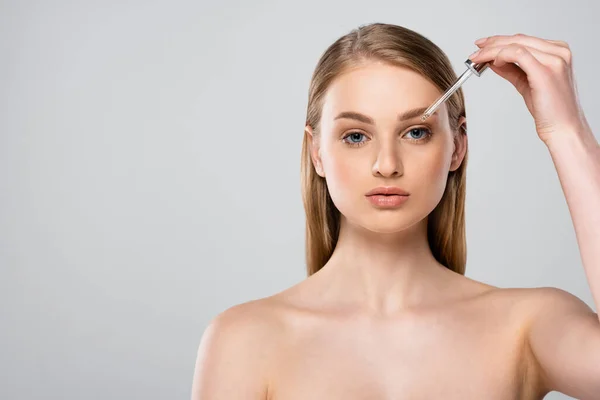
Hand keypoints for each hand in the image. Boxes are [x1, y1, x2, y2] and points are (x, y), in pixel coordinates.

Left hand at [469, 33, 589, 143]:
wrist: (563, 128)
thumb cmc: (549, 110)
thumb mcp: (526, 83)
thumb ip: (512, 70)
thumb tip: (493, 61)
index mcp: (557, 52)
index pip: (524, 40)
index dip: (499, 41)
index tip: (483, 46)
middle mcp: (559, 52)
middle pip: (519, 39)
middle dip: (492, 44)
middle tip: (475, 51)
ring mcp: (554, 60)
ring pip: (516, 45)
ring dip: (492, 50)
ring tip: (477, 58)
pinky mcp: (545, 71)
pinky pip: (517, 54)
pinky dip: (501, 56)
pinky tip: (493, 63)